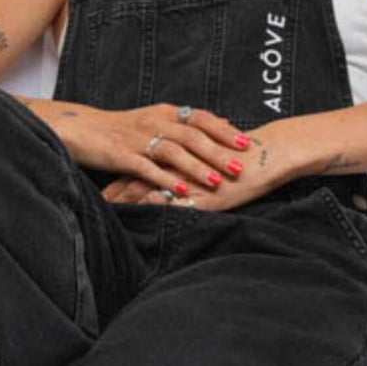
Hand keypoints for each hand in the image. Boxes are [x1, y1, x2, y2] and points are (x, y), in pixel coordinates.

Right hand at [47, 102, 250, 198]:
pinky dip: (166, 180)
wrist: (80, 128)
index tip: (246, 143)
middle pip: (192, 136)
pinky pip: (148, 169)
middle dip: (218, 153)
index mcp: (165, 112)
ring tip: (217, 182)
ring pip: (173, 152)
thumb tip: (225, 122)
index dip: (224, 131)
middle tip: (240, 167)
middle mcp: (154, 122)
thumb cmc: (123, 127)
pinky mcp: (121, 156)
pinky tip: (182, 192)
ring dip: (197, 168)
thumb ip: (189, 121)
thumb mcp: (157, 117)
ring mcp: (137, 139)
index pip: (201, 118)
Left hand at [102, 118, 317, 211]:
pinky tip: (140, 215)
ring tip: (109, 209)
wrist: (268, 156)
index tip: (105, 177)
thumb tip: (181, 161)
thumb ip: (196, 155)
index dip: (125, 168)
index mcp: (182, 150)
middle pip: (141, 174)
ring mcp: (188, 180)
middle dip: (119, 187)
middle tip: (98, 196)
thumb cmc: (244, 156)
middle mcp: (180, 163)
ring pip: (151, 189)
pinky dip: (154, 207)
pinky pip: (172, 202)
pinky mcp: (201, 195)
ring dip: (130, 199)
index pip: (146, 159)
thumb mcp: (214, 152)